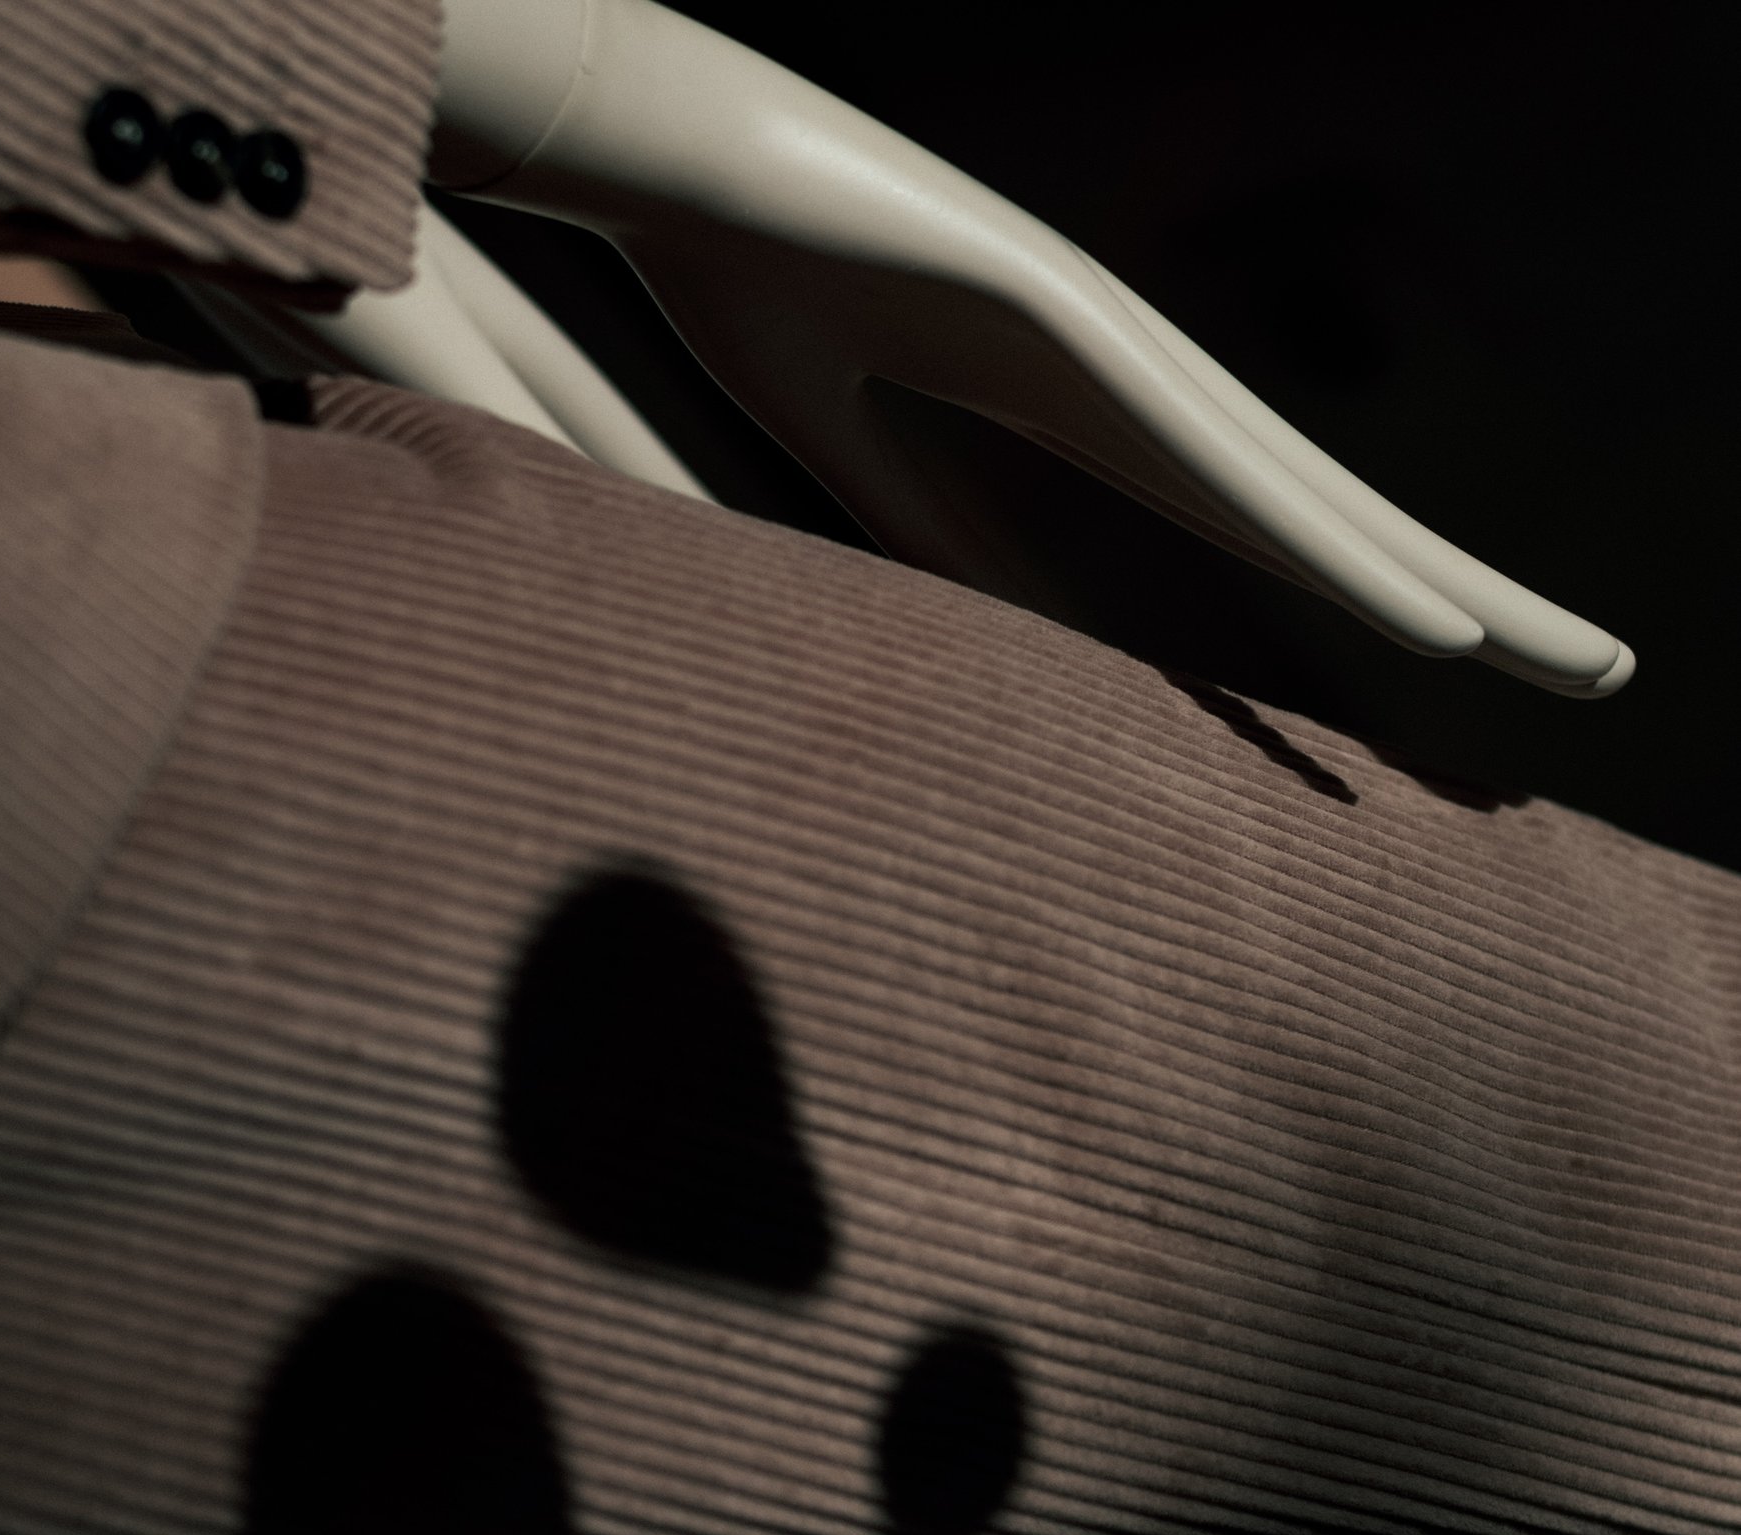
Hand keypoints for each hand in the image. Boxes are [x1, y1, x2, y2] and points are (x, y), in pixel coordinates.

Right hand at [433, 0, 1630, 696]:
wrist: (659, 146)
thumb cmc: (738, 275)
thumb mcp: (865, 452)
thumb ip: (964, 537)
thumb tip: (1047, 643)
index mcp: (1075, 391)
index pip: (1246, 513)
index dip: (1355, 586)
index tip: (1450, 660)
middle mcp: (1122, 356)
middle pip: (1316, 497)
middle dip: (1460, 587)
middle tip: (1594, 669)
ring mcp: (1100, 327)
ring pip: (1297, 483)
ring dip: (1440, 580)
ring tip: (1566, 660)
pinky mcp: (1054, 310)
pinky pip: (1205, 454)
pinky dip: (1317, 538)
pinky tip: (1424, 615)